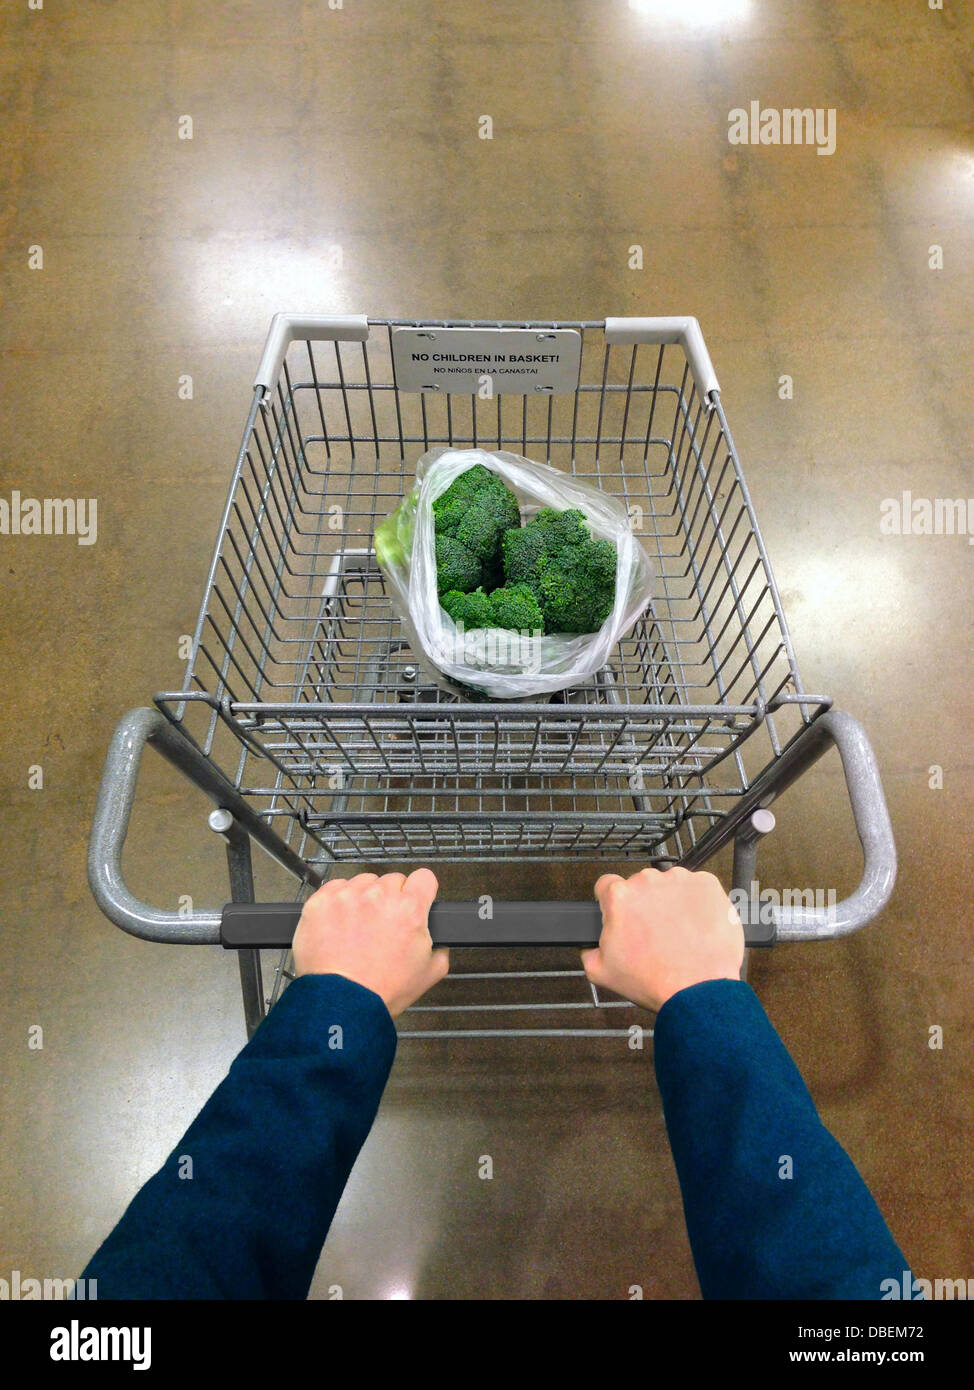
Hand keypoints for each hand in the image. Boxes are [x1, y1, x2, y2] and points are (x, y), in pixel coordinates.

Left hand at [292, 869, 446, 1017]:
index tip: (414, 899)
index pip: (424, 877)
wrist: (342, 1004)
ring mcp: (347, 896)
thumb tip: (440, 941)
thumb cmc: (381, 991)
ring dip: (364, 899)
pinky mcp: (321, 902)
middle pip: (392, 880)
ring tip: (358, 928)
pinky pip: (335, 888)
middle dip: (391, 900)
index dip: (421, 890)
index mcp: (409, 909)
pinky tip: (340, 924)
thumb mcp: (429, 974)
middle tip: (383, 925)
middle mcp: (379, 896)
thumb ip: (440, 949)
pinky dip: (338, 902)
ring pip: (363, 882)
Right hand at [582, 866, 743, 1012]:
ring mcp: (680, 880)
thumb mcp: (601, 972)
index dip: (611, 902)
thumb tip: (590, 945)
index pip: (606, 885)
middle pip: (640, 886)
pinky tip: (697, 927)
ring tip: (679, 934)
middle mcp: (648, 881)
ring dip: (671, 902)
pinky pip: (697, 888)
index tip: (623, 915)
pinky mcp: (707, 885)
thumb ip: (588, 950)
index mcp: (619, 896)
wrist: (698, 990)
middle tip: (654, 934)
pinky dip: (697, 903)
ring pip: (669, 886)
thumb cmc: (654, 981)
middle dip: (645, 905)